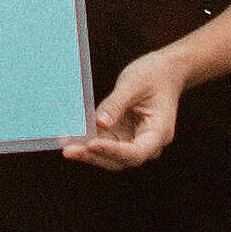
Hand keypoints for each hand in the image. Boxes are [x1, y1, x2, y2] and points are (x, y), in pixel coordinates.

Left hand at [66, 51, 190, 169]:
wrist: (164, 72)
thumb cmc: (154, 75)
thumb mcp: (134, 84)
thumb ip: (116, 104)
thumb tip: (99, 124)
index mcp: (159, 132)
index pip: (137, 152)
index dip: (114, 151)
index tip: (92, 144)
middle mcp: (148, 143)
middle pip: (121, 160)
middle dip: (94, 156)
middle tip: (70, 151)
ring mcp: (134, 141)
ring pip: (110, 156)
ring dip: (88, 153)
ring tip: (66, 146)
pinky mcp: (122, 136)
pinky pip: (104, 144)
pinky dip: (88, 142)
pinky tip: (70, 139)